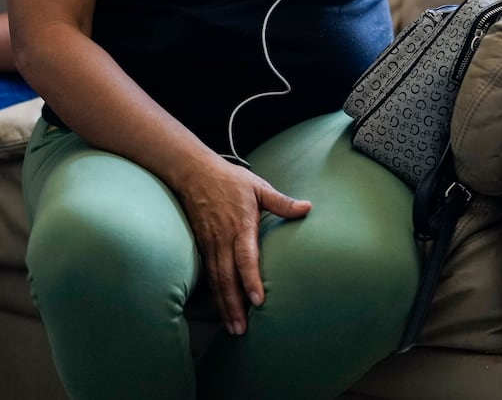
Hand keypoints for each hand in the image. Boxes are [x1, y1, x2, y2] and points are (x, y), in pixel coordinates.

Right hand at [174, 156, 311, 336]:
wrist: (193, 173)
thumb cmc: (229, 180)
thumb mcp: (258, 187)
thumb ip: (282, 202)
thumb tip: (308, 207)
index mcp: (240, 225)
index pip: (245, 257)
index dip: (251, 279)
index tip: (258, 301)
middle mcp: (223, 238)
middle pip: (227, 277)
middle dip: (234, 305)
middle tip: (241, 329)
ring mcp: (210, 244)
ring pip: (216, 280)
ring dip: (223, 306)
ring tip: (232, 327)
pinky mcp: (202, 246)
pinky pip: (208, 275)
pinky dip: (215, 295)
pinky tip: (221, 310)